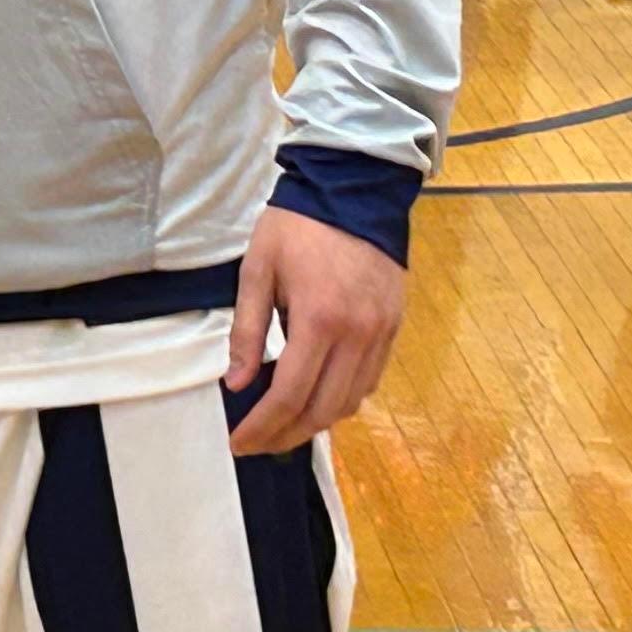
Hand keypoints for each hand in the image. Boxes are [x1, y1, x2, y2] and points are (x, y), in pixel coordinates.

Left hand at [227, 204, 406, 455]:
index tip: (240, 443)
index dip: (263, 427)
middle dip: (287, 435)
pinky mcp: (394, 327)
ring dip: (317, 421)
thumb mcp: (258, 269)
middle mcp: (356, 335)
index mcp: (318, 319)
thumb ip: (248, 330)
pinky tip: (319, 396)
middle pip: (323, 410)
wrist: (354, 188)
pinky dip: (343, 398)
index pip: (289, 395)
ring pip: (351, 402)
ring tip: (284, 424)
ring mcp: (381, 333)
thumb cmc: (296, 226)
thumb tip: (237, 384)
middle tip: (259, 443)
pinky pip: (370, 380)